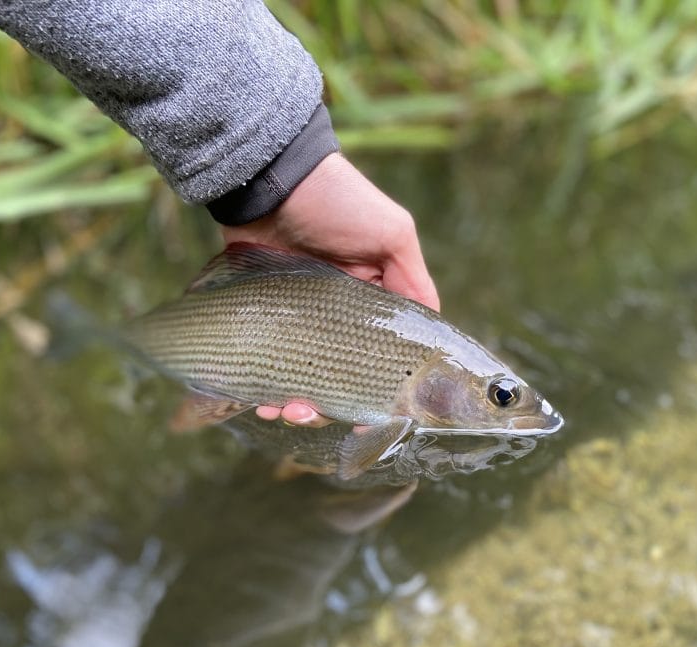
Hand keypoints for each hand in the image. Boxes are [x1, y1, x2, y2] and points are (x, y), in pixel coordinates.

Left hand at [221, 152, 439, 426]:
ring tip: (285, 410)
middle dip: (329, 401)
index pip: (385, 351)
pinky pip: (268, 359)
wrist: (271, 180)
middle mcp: (338, 311)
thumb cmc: (339, 203)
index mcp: (374, 296)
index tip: (371, 415)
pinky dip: (266, 383)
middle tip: (313, 413)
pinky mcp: (264, 314)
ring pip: (302, 373)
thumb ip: (414, 279)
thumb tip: (434, 325)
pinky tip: (263, 398)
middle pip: (340, 373)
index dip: (381, 387)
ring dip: (296, 401)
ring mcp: (299, 316)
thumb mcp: (393, 233)